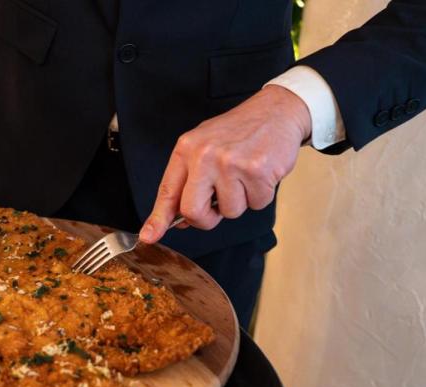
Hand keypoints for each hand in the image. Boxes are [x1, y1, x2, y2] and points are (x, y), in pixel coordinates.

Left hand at [139, 85, 311, 243]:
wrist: (276, 111)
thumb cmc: (239, 132)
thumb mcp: (204, 146)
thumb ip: (189, 181)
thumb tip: (179, 219)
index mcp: (186, 149)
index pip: (167, 191)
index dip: (158, 218)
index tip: (149, 236)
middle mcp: (204, 155)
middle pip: (193, 211)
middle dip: (206, 219)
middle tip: (217, 206)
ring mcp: (230, 163)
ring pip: (229, 211)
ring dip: (240, 201)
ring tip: (244, 176)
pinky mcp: (256, 171)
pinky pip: (256, 204)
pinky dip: (260, 195)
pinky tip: (260, 174)